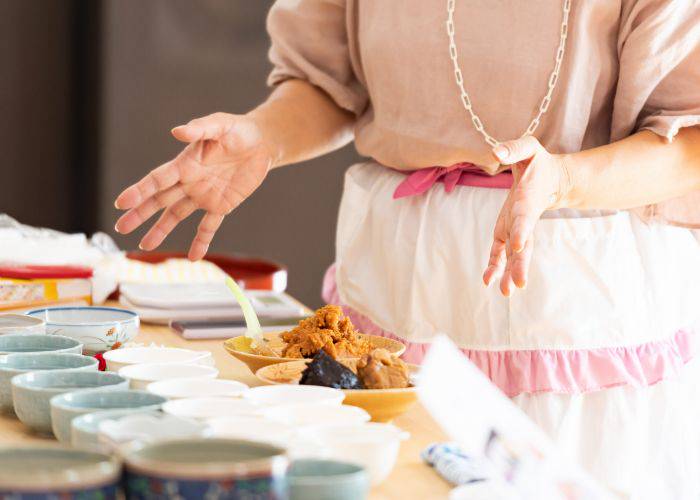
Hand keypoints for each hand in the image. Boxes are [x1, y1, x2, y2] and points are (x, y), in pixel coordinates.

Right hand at [114, 113, 273, 259]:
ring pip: (177, 215)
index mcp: (185, 163)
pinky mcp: (222, 205)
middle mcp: (190, 181)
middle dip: (140, 214)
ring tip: (144, 245)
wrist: (262, 143)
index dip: (139, 191)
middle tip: (120, 228)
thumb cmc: (238, 130)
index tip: (121, 203)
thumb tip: (177, 131)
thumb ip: (199, 129)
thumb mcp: (220, 125)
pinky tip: (194, 256)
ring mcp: (204, 195)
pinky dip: (201, 241)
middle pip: (160, 200)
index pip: (158, 180)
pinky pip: (209, 226)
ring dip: (161, 230)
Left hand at [483, 136, 570, 295]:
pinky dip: (495, 266)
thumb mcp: (528, 149)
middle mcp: (523, 220)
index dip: (521, 230)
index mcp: (528, 201)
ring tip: (506, 292)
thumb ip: (513, 149)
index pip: (524, 218)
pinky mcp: (506, 233)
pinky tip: (489, 282)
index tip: (517, 245)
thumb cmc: (536, 164)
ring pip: (513, 255)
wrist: (550, 180)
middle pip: (523, 245)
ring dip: (509, 273)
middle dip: (520, 265)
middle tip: (518, 285)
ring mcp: (515, 229)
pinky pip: (500, 253)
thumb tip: (495, 154)